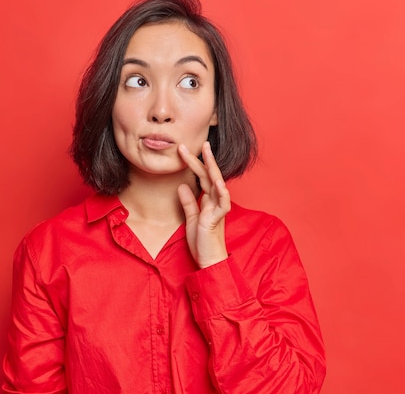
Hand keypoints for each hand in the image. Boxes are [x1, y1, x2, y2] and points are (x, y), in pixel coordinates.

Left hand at [177, 141, 229, 268]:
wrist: (210, 261)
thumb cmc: (202, 242)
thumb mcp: (191, 219)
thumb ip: (188, 203)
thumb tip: (182, 186)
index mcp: (208, 200)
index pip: (201, 177)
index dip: (193, 163)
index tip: (182, 151)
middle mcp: (215, 201)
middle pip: (208, 175)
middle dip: (200, 158)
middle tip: (190, 143)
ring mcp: (218, 208)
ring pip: (217, 183)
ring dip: (211, 167)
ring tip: (205, 151)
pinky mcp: (218, 218)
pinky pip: (223, 202)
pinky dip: (221, 190)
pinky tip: (217, 180)